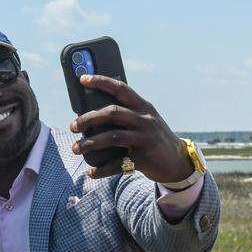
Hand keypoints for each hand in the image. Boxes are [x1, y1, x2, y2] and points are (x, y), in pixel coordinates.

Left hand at [69, 74, 193, 181]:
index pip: (121, 88)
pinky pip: (118, 164)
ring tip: (76, 148)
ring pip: (112, 137)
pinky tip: (92, 172)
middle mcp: (144, 120)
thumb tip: (88, 115)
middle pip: (112, 113)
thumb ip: (124, 115)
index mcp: (143, 107)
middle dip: (88, 118)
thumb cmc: (152, 138)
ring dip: (90, 143)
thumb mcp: (143, 121)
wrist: (179, 162)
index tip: (82, 79)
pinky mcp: (144, 158)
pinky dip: (102, 169)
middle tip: (72, 126)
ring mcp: (145, 138)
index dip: (101, 82)